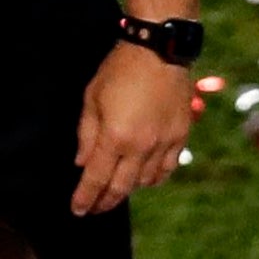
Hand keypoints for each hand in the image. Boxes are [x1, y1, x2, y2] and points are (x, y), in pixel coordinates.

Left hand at [72, 44, 193, 215]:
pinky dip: (155, 178)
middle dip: (105, 202)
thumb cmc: (119, 70)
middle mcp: (142, 145)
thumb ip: (86, 136)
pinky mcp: (181, 134)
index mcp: (115, 136)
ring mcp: (165, 141)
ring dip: (129, 189)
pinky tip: (144, 178)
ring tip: (116, 191)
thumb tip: (82, 164)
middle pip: (121, 187)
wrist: (160, 49)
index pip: (96, 179)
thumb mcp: (91, 99)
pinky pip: (168, 168)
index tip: (77, 210)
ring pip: (146, 181)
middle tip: (94, 209)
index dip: (85, 198)